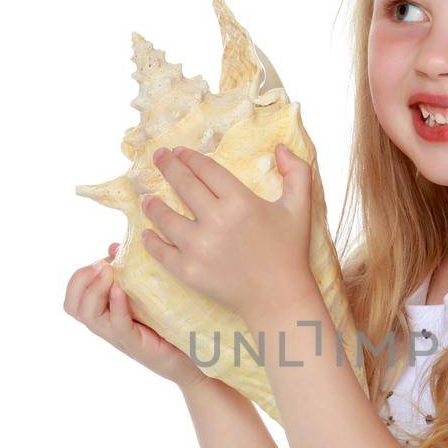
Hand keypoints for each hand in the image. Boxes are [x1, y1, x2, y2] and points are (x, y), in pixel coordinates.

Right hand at [63, 243, 206, 391]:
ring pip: (88, 315)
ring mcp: (120, 336)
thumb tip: (114, 247)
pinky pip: (117, 325)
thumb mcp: (148, 294)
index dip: (81, 276)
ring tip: (109, 273)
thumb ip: (130, 273)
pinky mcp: (137, 345)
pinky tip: (121, 291)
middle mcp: (107, 326)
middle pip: (73, 306)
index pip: (74, 297)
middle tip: (102, 266)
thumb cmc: (172, 324)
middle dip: (82, 280)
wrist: (196, 358)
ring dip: (95, 289)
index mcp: (106, 313)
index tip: (102, 261)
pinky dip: (116, 306)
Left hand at [140, 142, 313, 322]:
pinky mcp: (188, 271)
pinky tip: (146, 232)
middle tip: (158, 157)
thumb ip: (298, 172)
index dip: (190, 157)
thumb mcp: (300, 208)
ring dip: (152, 204)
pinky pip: (161, 251)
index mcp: (240, 201)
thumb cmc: (290, 252)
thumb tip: (280, 148)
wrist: (279, 299)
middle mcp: (216, 220)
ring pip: (164, 217)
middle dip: (167, 166)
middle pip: (183, 184)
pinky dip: (150, 241)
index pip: (206, 169)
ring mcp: (198, 247)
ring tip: (147, 198)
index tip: (179, 151)